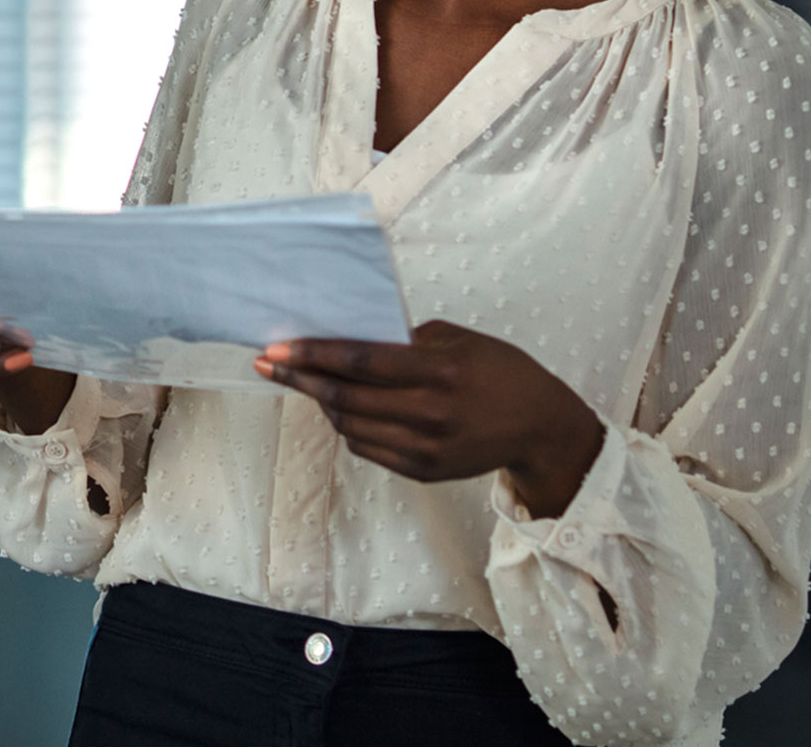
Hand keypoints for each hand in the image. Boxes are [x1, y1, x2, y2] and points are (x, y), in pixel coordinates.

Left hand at [255, 319, 604, 517]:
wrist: (542, 428)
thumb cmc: (500, 371)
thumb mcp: (457, 340)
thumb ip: (406, 341)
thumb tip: (353, 339)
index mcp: (438, 372)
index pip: (360, 361)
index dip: (313, 354)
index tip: (277, 347)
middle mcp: (429, 414)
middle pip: (346, 397)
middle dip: (299, 378)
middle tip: (268, 363)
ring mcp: (426, 448)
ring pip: (351, 427)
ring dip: (319, 402)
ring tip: (300, 379)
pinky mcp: (425, 472)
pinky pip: (368, 449)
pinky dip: (346, 426)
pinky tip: (336, 406)